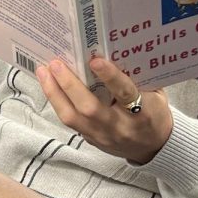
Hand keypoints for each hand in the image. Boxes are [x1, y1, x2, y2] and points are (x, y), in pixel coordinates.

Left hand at [36, 55, 172, 164]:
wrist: (154, 147)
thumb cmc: (153, 112)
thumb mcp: (153, 93)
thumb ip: (136, 76)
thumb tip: (111, 49)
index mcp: (142, 113)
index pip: (125, 93)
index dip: (110, 77)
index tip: (95, 60)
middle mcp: (120, 126)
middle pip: (89, 108)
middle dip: (70, 85)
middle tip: (56, 63)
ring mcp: (103, 136)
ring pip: (72, 118)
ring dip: (54, 93)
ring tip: (43, 71)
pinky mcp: (91, 140)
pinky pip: (70, 121)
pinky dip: (57, 101)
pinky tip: (49, 85)